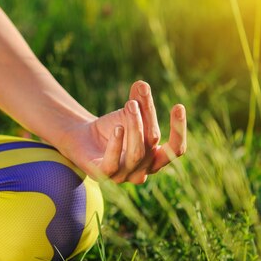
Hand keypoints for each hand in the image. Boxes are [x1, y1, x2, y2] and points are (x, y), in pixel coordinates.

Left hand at [59, 81, 186, 183]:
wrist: (81, 138)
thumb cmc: (112, 128)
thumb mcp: (129, 114)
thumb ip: (139, 101)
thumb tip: (142, 84)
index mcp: (154, 159)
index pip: (176, 150)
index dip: (179, 130)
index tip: (178, 106)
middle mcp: (142, 172)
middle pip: (152, 143)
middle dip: (146, 117)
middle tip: (136, 98)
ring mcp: (123, 176)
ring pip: (137, 153)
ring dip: (134, 126)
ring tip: (129, 105)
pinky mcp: (102, 175)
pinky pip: (112, 164)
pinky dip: (116, 145)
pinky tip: (117, 128)